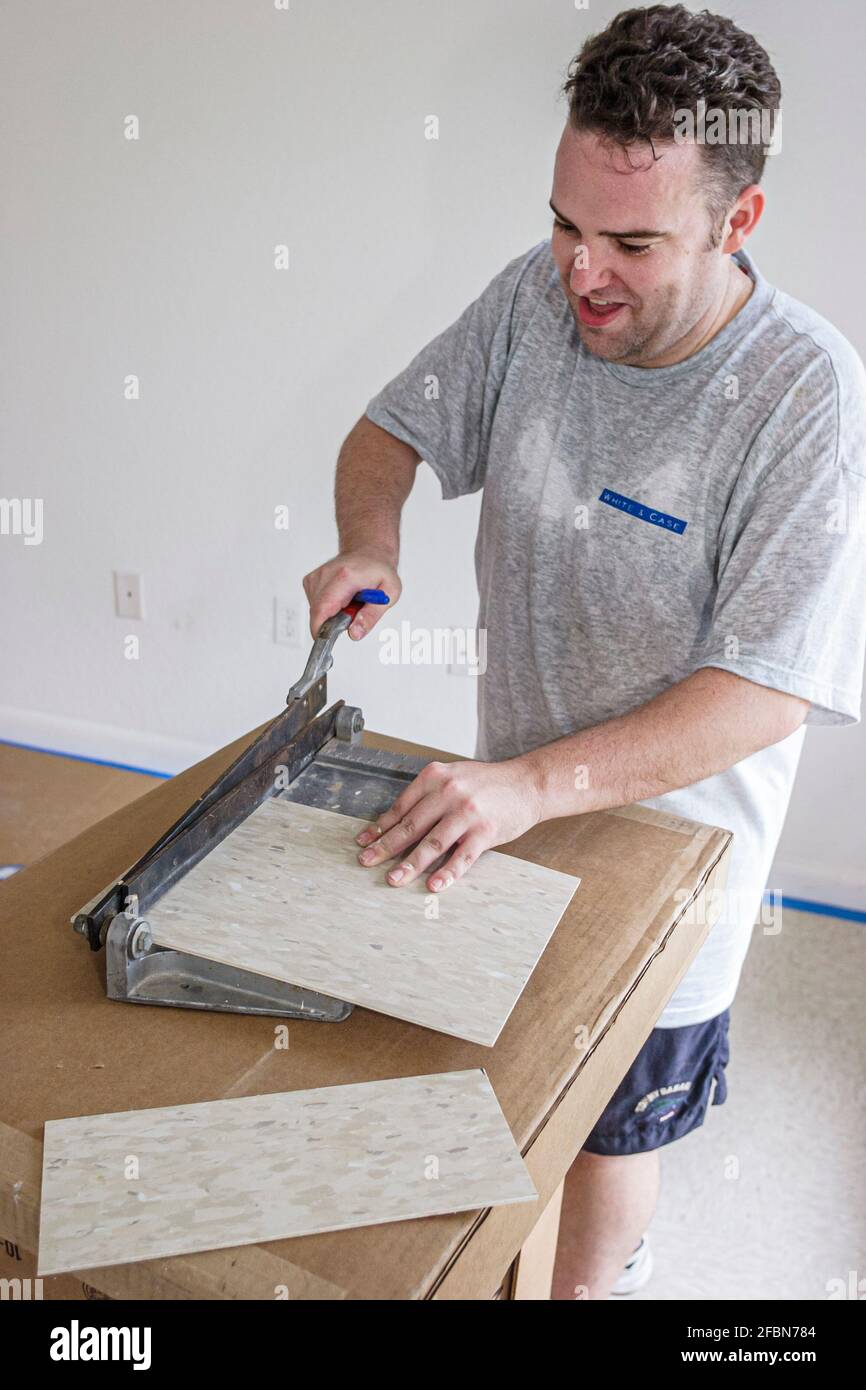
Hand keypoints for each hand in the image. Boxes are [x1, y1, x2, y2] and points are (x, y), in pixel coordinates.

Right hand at [302, 551, 400, 639]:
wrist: (368, 551)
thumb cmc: (379, 570)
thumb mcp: (389, 593)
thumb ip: (371, 616)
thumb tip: (354, 634)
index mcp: (345, 577)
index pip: (322, 609)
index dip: (321, 631)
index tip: (327, 641)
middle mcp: (326, 574)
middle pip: (317, 613)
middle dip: (333, 623)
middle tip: (353, 613)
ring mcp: (316, 577)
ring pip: (316, 611)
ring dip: (331, 615)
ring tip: (349, 602)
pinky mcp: (310, 581)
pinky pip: (314, 605)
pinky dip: (327, 608)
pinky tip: (340, 598)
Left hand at [355, 756, 544, 891]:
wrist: (527, 783)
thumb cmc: (487, 784)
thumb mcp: (453, 777)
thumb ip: (428, 796)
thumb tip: (396, 823)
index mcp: (435, 777)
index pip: (401, 807)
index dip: (380, 826)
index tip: (364, 841)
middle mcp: (449, 792)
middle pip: (411, 825)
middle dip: (385, 847)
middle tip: (366, 861)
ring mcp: (467, 812)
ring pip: (432, 843)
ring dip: (410, 864)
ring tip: (394, 879)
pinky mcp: (485, 831)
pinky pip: (462, 856)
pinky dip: (447, 873)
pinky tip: (434, 885)